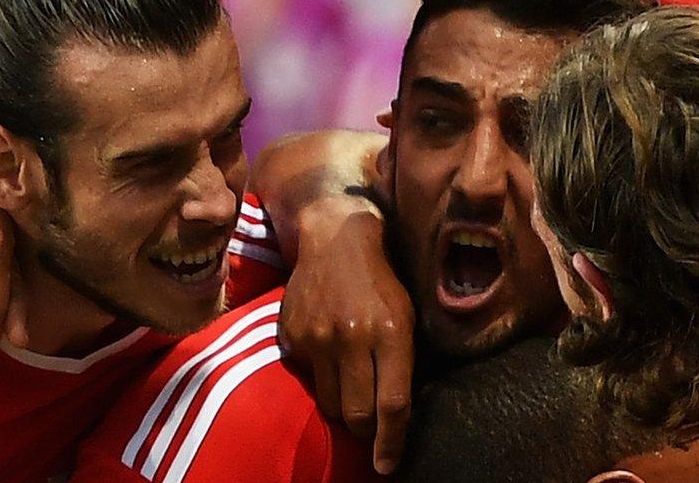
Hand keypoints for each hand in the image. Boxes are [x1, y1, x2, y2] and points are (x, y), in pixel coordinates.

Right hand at [277, 195, 413, 473]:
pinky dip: (319, 375)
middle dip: (365, 428)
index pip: (392, 404)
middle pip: (357, 414)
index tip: (387, 465)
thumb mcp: (407, 315)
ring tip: (349, 381)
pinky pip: (306, 378)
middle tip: (369, 423)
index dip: (391, 442)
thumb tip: (399, 416)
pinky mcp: (291, 335)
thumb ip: (404, 361)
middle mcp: (353, 337)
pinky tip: (328, 349)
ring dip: (341, 404)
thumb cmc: (382, 280)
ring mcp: (317, 337)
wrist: (335, 238)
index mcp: (391, 332)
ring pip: (328, 403)